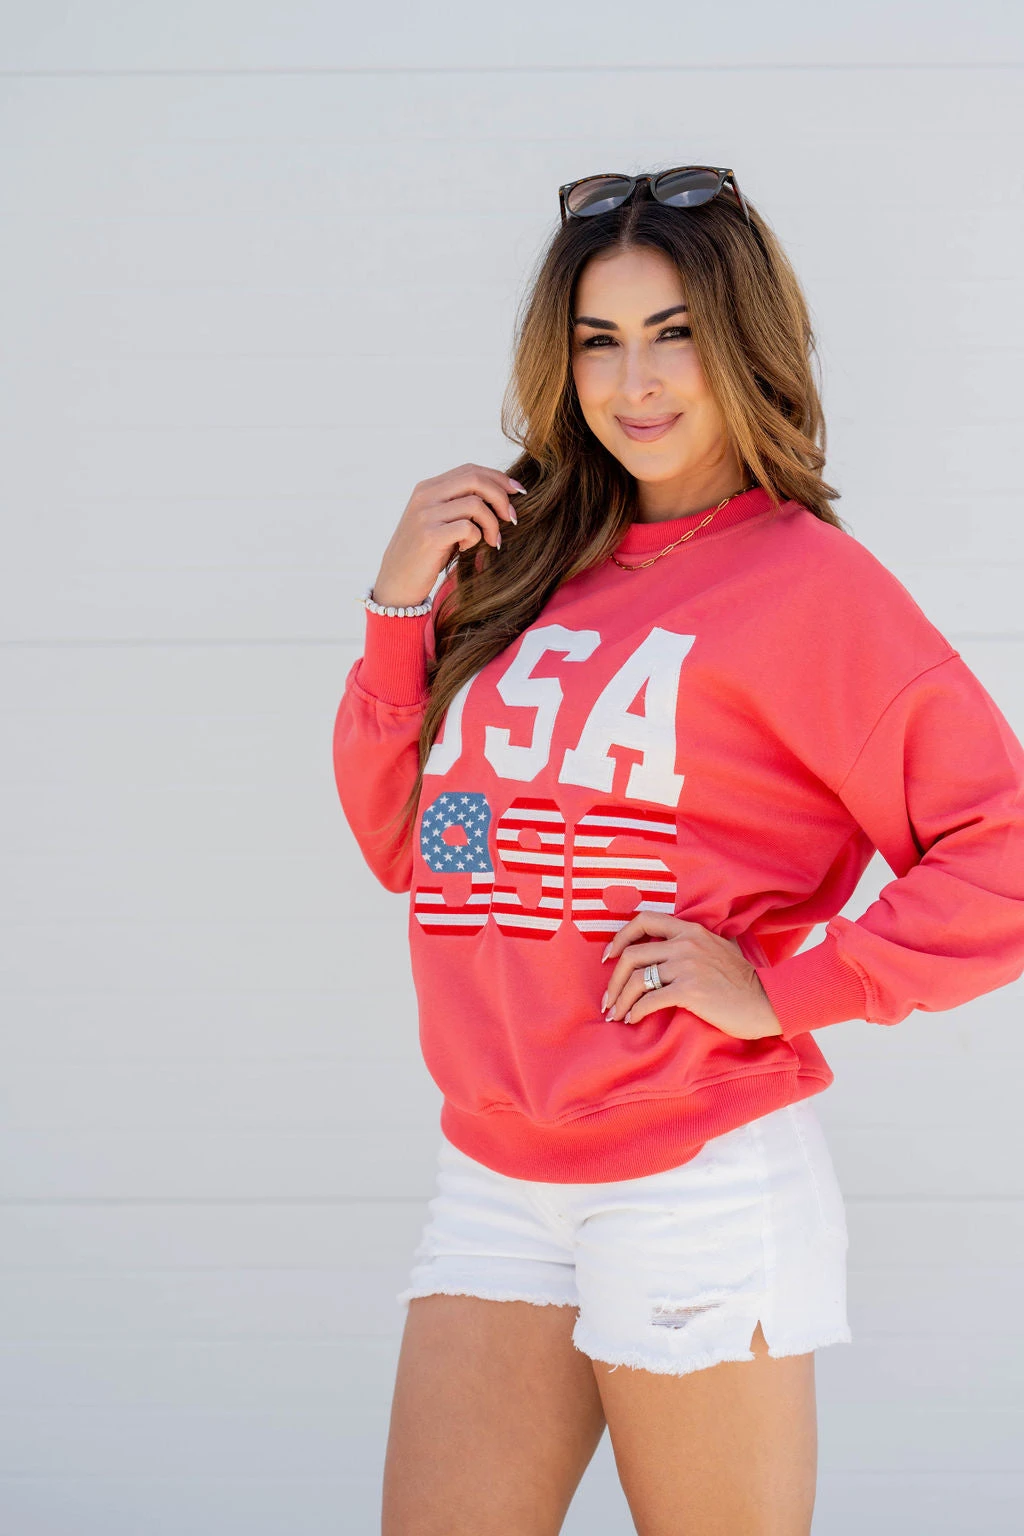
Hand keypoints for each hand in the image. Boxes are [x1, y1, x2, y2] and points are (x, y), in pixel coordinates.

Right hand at [371, 462, 526, 608]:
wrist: (397, 581)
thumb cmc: (426, 553)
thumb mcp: (440, 521)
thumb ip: (460, 504)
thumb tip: (502, 494)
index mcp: (428, 487)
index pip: (470, 470)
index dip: (498, 478)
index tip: (518, 492)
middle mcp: (425, 496)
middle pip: (475, 480)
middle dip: (501, 498)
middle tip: (512, 519)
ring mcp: (425, 515)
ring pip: (476, 505)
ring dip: (492, 524)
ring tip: (491, 540)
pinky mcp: (429, 536)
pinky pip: (468, 528)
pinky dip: (476, 538)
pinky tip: (466, 548)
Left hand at [599, 913, 782, 1040]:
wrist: (766, 1000)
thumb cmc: (742, 979)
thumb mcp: (719, 947)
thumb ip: (694, 941)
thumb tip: (668, 946)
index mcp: (690, 930)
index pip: (643, 920)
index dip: (619, 938)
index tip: (609, 957)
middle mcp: (685, 943)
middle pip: (632, 955)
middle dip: (613, 980)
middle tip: (608, 999)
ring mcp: (687, 966)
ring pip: (637, 979)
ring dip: (621, 999)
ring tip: (616, 1014)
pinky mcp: (690, 991)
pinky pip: (651, 1000)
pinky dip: (636, 1011)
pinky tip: (633, 1019)